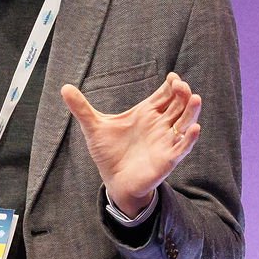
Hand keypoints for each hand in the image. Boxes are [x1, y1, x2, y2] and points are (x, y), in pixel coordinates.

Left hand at [60, 72, 202, 218]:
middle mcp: (159, 125)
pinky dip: (190, 139)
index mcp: (146, 114)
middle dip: (182, 95)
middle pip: (178, 105)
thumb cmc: (108, 153)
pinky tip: (195, 128)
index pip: (165, 95)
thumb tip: (64, 88)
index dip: (171, 86)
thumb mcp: (94, 127)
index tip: (173, 77)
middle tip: (181, 86)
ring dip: (191, 112)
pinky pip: (183, 147)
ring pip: (185, 123)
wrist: (113, 180)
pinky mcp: (167, 159)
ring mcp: (165, 141)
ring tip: (194, 98)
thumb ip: (81, 108)